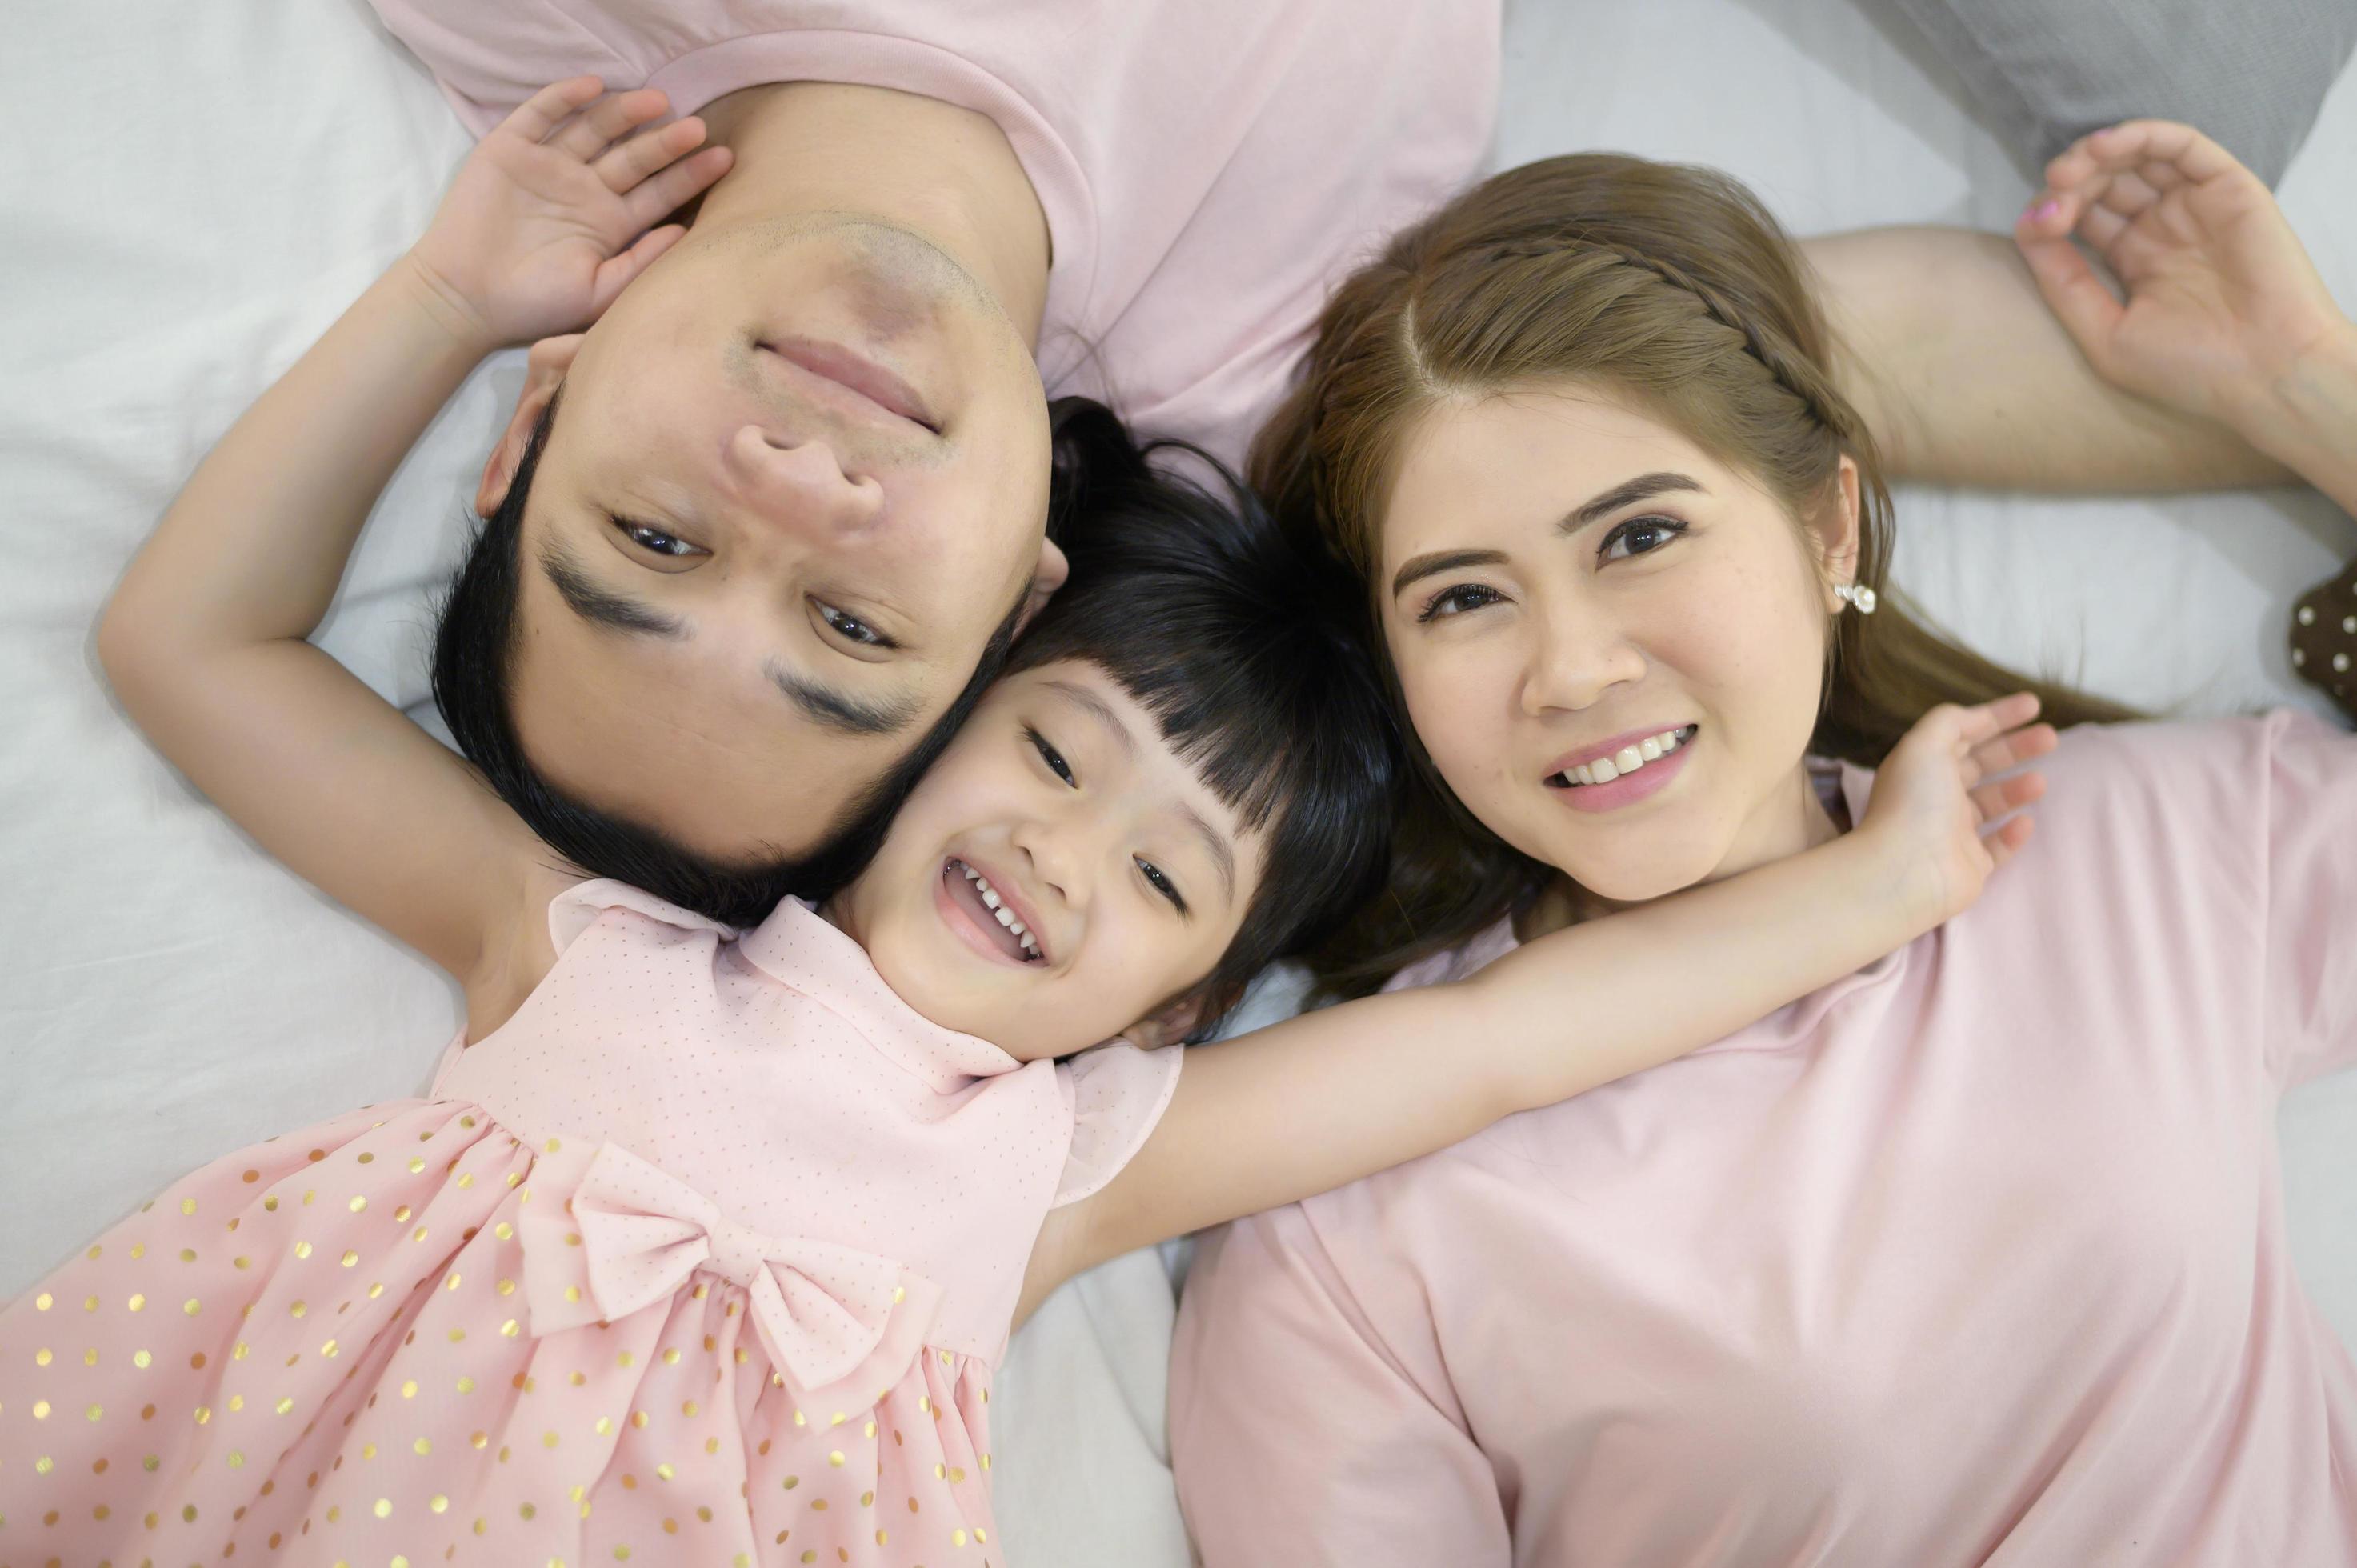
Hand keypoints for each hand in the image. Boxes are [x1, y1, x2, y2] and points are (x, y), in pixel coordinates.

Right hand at [406, 77, 733, 349]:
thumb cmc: (536, 305)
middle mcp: (585, 188)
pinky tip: (594, 86)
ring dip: (625, 113)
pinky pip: (542, 115)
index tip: (725, 159)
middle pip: (634, 157)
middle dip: (665, 142)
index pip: (659, 192)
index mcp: (611, 222)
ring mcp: (550, 166)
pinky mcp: (511, 149)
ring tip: (657, 101)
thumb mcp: (599, 292)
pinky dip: (565, 98)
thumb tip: (686, 232)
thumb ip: (641, 262)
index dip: (690, 175)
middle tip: (697, 127)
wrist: (467, 299)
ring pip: (595, 129)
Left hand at [1857, 694, 2056, 931]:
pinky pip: (1995, 847)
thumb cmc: (1914, 803)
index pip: (1962, 733)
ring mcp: (1952, 833)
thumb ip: (1949, 721)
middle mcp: (1935, 797)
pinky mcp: (1969, 866)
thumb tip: (1974, 715)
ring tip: (2040, 781)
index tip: (2034, 704)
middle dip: (2015, 749)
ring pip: (1989, 804)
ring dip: (2016, 789)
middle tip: (2051, 738)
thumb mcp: (1925, 744)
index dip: (1997, 715)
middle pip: (1980, 765)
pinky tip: (2026, 822)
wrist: (1905, 871)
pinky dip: (2012, 834)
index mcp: (1922, 766)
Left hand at [2013, 120, 2345, 435]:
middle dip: (2069, 181)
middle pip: (2103, 183)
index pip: (2080, 217)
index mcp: (2132, 260)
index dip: (2051, 212)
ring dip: (2097, 153)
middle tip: (2054, 192)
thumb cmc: (2189, 369)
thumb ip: (2063, 283)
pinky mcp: (2228, 188)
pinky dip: (2143, 135)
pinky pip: (2182, 146)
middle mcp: (2162, 227)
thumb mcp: (2105, 334)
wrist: (2266, 374)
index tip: (2036, 226)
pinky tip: (2106, 146)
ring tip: (2070, 169)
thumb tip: (2026, 229)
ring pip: (2137, 157)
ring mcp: (2193, 206)